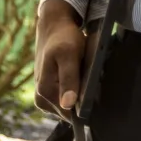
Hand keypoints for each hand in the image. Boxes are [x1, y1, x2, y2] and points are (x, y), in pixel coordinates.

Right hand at [34, 0, 85, 119]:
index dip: (86, 108)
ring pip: (69, 105)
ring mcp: (44, 96)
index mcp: (44, 93)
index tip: (99, 97)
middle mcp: (41, 99)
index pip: (70, 114)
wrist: (54, 26)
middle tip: (95, 82)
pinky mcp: (50, 91)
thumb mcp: (69, 55)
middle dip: (83, 100)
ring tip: (88, 78)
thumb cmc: (64, 39)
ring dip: (81, 95)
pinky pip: (68, 98)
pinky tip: (83, 79)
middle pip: (69, 112)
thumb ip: (69, 79)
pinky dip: (77, 91)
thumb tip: (68, 105)